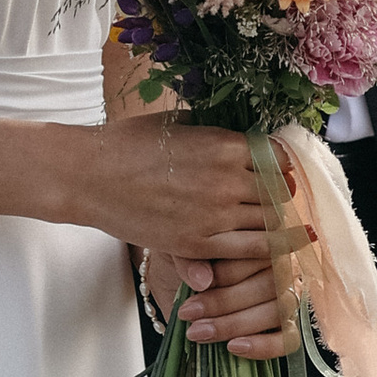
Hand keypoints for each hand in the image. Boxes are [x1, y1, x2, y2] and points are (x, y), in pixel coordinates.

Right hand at [79, 115, 280, 278]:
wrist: (89, 176)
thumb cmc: (130, 144)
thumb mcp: (180, 126)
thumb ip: (218, 138)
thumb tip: (250, 144)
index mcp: (225, 145)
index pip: (281, 158)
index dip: (286, 167)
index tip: (284, 173)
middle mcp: (227, 179)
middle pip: (281, 192)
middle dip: (285, 197)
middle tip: (287, 203)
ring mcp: (215, 215)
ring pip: (272, 222)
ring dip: (279, 223)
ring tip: (285, 226)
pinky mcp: (199, 244)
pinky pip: (254, 250)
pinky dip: (271, 249)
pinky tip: (279, 249)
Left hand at [139, 225, 300, 362]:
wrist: (176, 282)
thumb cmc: (185, 262)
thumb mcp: (180, 253)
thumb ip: (190, 260)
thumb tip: (203, 279)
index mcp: (262, 239)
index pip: (260, 254)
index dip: (228, 273)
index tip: (196, 286)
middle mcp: (282, 265)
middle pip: (269, 285)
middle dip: (224, 302)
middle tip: (189, 312)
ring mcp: (289, 295)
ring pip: (276, 312)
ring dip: (235, 324)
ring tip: (198, 331)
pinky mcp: (287, 326)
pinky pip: (288, 340)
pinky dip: (263, 346)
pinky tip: (233, 347)